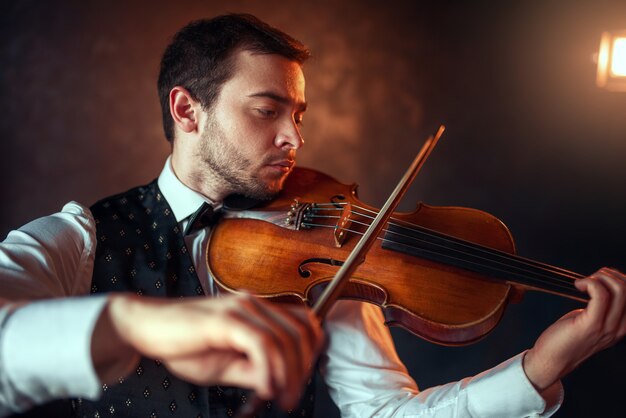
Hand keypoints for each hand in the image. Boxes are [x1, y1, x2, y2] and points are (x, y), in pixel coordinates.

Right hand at [92, 293, 323, 409]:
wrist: (146, 327)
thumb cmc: (183, 344)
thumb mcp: (226, 365)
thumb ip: (255, 370)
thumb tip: (281, 384)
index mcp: (257, 310)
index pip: (303, 323)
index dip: (310, 353)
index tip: (300, 381)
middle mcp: (253, 304)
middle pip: (299, 332)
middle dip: (302, 370)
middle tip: (291, 397)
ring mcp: (240, 309)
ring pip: (284, 339)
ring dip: (288, 375)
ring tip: (280, 398)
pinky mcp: (225, 320)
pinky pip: (261, 344)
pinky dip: (269, 369)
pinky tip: (264, 388)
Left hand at [523, 267, 625, 390]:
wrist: (552, 360)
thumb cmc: (566, 338)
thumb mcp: (590, 321)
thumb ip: (601, 308)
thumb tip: (601, 285)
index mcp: (621, 326)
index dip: (619, 280)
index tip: (600, 278)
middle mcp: (619, 328)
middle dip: (610, 275)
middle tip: (591, 277)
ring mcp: (607, 328)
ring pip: (620, 290)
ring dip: (600, 277)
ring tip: (584, 281)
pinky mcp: (591, 325)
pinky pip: (600, 295)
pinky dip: (590, 283)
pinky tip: (578, 285)